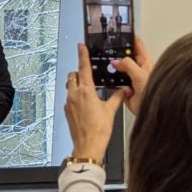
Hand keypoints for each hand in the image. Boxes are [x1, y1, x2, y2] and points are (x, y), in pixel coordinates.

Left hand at [63, 43, 127, 159]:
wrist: (88, 146)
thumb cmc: (99, 130)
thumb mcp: (111, 110)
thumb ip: (118, 97)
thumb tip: (125, 90)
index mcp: (86, 91)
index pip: (83, 67)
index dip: (82, 55)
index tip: (81, 46)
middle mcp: (74, 95)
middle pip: (73, 75)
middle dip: (79, 72)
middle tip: (88, 73)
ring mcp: (68, 103)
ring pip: (70, 86)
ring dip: (77, 84)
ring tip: (89, 90)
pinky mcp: (67, 111)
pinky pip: (69, 98)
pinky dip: (76, 96)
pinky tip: (85, 104)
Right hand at [110, 34, 152, 114]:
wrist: (150, 110)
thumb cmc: (154, 92)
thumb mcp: (140, 75)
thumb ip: (127, 65)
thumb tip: (116, 61)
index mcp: (145, 62)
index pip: (137, 45)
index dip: (131, 37)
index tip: (125, 30)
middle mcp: (138, 69)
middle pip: (126, 56)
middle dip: (118, 53)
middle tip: (110, 48)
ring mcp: (131, 79)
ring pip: (120, 70)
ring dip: (114, 68)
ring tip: (108, 64)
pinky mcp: (125, 89)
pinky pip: (116, 82)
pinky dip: (112, 80)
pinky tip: (109, 79)